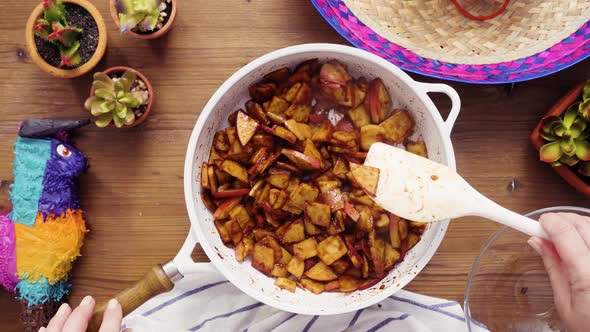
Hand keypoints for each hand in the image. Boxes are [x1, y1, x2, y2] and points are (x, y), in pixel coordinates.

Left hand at [40, 296, 122, 331]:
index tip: (114, 304)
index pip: (108, 331)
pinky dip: (46, 331)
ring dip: (60, 318)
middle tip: (89, 299)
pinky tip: (46, 327)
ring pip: (56, 330)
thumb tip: (128, 329)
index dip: (113, 316)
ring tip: (65, 307)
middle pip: (77, 325)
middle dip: (83, 311)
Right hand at [528, 212, 589, 331]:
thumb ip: (554, 268)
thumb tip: (537, 242)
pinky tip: (585, 244)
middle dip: (563, 220)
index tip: (538, 223)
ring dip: (580, 225)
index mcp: (589, 277)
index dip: (549, 223)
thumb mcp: (565, 304)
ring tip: (568, 238)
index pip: (565, 233)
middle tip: (549, 229)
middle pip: (583, 224)